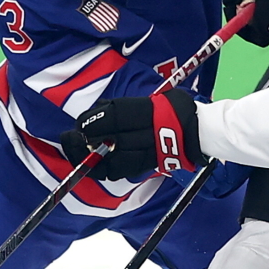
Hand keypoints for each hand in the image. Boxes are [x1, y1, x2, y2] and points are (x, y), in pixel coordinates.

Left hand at [61, 88, 203, 180]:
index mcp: (147, 110)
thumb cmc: (172, 108)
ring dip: (91, 157)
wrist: (199, 129)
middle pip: (111, 138)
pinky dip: (105, 169)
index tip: (79, 125)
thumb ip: (124, 107)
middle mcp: (149, 130)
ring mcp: (150, 150)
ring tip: (76, 152)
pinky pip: (123, 170)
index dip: (92, 122)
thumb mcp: (150, 98)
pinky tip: (93, 166)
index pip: (113, 116)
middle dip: (85, 140)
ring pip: (115, 158)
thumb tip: (96, 114)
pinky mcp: (149, 163)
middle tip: (69, 139)